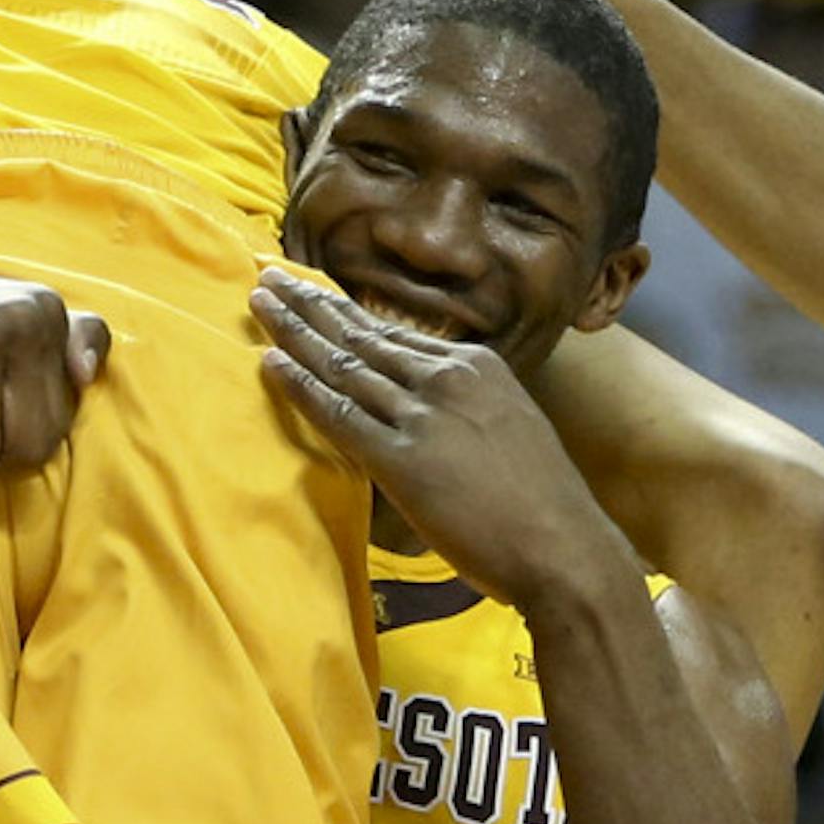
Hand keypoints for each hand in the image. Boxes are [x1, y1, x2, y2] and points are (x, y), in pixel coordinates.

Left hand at [252, 267, 629, 609]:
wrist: (564, 547)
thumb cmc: (540, 504)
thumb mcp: (508, 429)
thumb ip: (466, 411)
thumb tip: (430, 416)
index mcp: (476, 366)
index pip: (394, 332)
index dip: (347, 311)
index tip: (312, 290)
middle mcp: (448, 377)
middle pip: (362, 334)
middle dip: (310, 304)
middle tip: (267, 276)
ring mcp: (424, 416)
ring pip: (345, 363)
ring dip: (295, 331)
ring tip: (259, 302)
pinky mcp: (403, 460)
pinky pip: (339, 414)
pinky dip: (300, 387)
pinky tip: (270, 362)